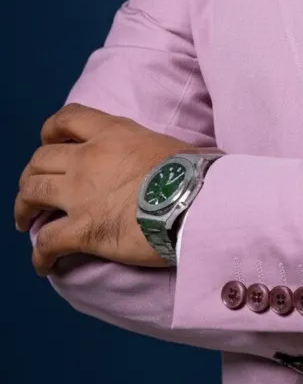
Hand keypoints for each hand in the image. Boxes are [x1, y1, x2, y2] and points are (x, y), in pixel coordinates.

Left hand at [14, 103, 212, 274]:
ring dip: (23, 209)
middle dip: (31, 176)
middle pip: (39, 160)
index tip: (48, 143)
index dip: (50, 131)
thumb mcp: (171, 145)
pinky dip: (39, 255)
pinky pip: (46, 243)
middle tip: (35, 191)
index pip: (66, 119)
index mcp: (111, 133)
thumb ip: (155, 148)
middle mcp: (88, 159)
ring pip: (30, 194)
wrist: (198, 202)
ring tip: (25, 222)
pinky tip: (43, 264)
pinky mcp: (83, 230)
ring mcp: (81, 194)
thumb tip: (183, 156)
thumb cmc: (195, 173)